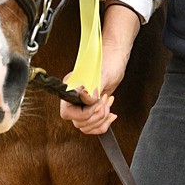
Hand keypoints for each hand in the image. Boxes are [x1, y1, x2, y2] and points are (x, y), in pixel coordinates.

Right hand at [60, 4, 139, 135]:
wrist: (116, 58)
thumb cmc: (108, 61)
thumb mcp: (103, 75)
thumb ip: (94, 88)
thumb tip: (85, 97)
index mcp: (71, 87)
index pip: (68, 112)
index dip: (84, 113)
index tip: (97, 105)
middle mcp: (74, 97)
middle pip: (78, 122)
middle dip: (96, 116)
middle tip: (105, 102)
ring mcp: (82, 103)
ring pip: (85, 126)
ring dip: (101, 120)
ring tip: (108, 105)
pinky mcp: (91, 108)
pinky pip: (93, 126)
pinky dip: (103, 124)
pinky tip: (110, 114)